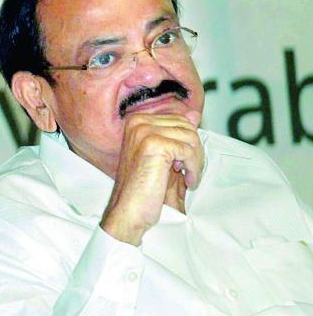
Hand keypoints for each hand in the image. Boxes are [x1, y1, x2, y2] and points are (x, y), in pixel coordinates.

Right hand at [101, 111, 203, 244]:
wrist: (128, 210)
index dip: (188, 142)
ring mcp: (144, 132)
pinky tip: (187, 181)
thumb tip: (195, 114)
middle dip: (194, 151)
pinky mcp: (154, 145)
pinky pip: (189, 151)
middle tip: (188, 171)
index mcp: (136, 121)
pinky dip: (194, 169)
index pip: (179, 119)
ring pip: (191, 137)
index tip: (183, 162)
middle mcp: (138, 122)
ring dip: (196, 161)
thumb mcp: (164, 155)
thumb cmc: (142, 187)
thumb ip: (178, 133)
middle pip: (187, 126)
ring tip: (188, 177)